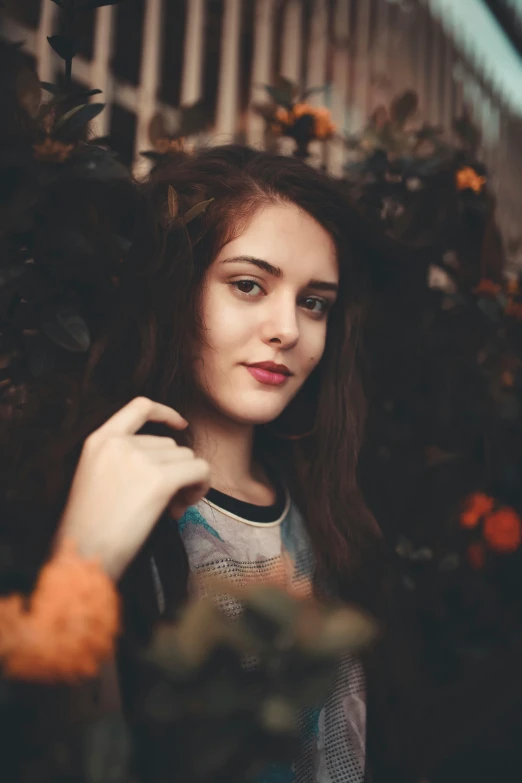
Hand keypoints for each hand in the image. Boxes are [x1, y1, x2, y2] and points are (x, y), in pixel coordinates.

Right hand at [57, 397, 209, 579]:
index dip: (165, 412)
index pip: (139, 406)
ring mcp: (139, 459)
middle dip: (175, 470)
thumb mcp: (96, 477)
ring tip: (170, 508)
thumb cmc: (92, 527)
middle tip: (166, 502)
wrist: (83, 555)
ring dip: (187, 482)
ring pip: (187, 458)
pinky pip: (200, 470)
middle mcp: (120, 444)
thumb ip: (125, 459)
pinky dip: (201, 486)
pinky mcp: (159, 479)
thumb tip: (173, 461)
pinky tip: (185, 505)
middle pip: (171, 444)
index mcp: (100, 440)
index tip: (181, 425)